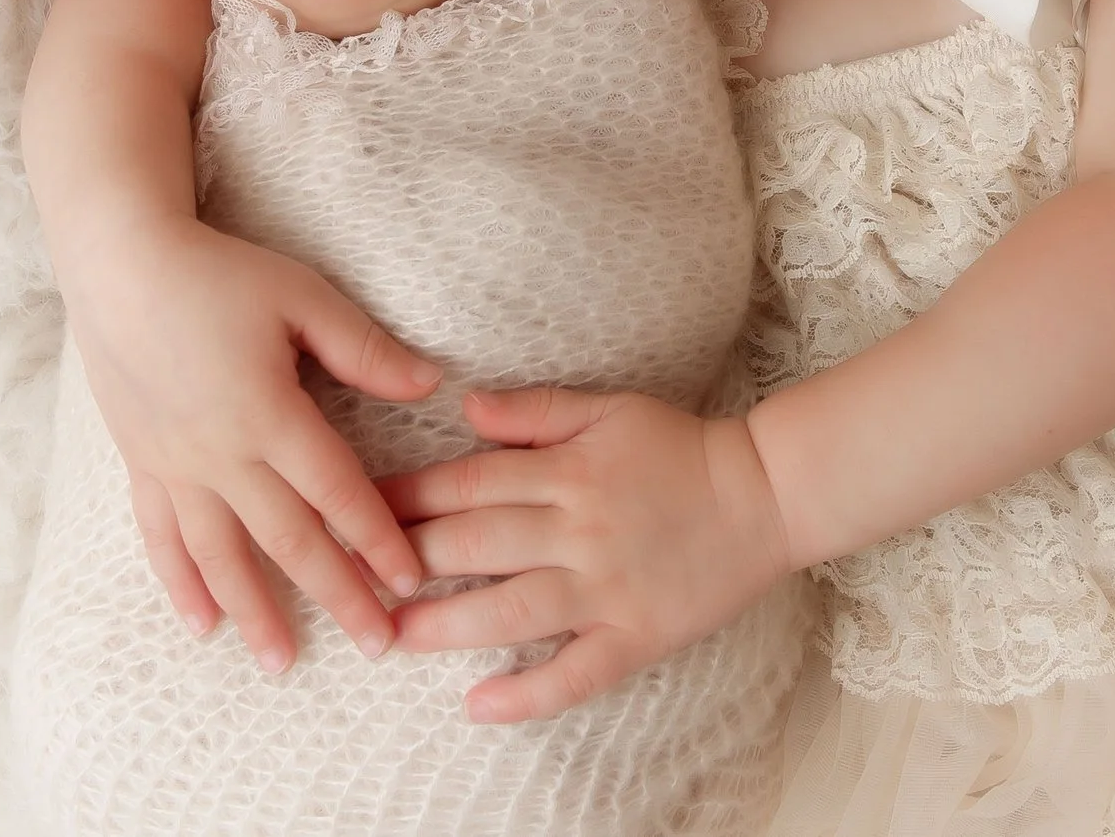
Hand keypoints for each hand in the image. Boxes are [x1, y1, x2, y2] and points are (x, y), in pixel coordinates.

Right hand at [66, 217, 440, 670]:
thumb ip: (365, 349)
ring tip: (283, 663)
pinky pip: (162, 538)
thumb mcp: (302, 297)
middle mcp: (221, 453)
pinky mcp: (142, 464)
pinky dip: (182, 585)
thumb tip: (431, 384)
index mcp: (269, 412)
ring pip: (221, 555)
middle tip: (375, 645)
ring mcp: (176, 465)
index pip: (336, 492)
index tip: (410, 582)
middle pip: (288, 539)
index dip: (377, 539)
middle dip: (337, 595)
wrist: (119, 265)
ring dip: (255, 612)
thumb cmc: (218, 274)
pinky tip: (202, 624)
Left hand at [376, 386, 794, 722]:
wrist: (767, 494)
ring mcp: (607, 587)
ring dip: (444, 626)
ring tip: (391, 637)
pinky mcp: (636, 636)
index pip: (467, 482)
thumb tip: (465, 410)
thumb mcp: (608, 408)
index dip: (406, 496)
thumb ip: (534, 412)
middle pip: (476, 544)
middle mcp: (580, 529)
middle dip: (406, 560)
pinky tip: (478, 705)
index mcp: (568, 471)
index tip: (353, 508)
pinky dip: (526, 693)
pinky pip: (575, 673)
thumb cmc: (680, 447)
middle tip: (347, 577)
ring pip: (510, 610)